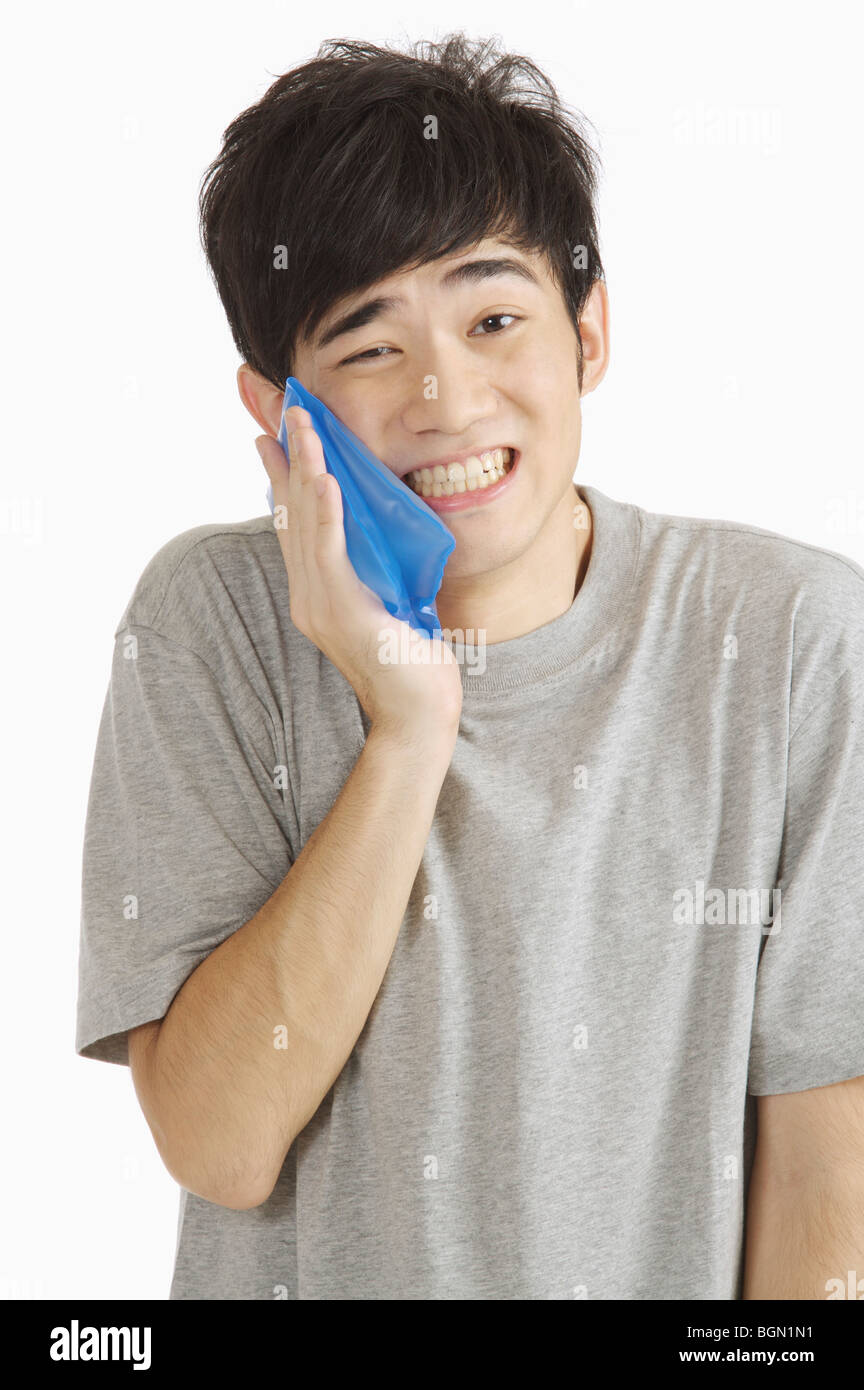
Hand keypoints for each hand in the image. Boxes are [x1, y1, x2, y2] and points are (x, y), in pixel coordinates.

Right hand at [257, 406, 462, 741]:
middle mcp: (307, 595)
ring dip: (306, 469)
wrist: (417, 715)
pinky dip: (327, 514)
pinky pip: (329, 553)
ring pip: (306, 523)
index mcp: (316, 592)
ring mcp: (319, 605)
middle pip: (291, 513)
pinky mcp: (341, 612)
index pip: (294, 523)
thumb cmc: (413, 664)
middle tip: (287, 409)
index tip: (275, 436)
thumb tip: (388, 533)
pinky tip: (326, 480)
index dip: (284, 476)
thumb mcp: (394, 602)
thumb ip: (382, 569)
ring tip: (304, 426)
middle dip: (289, 457)